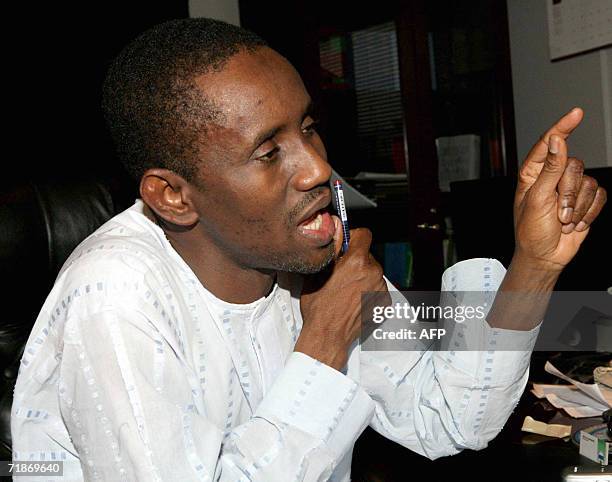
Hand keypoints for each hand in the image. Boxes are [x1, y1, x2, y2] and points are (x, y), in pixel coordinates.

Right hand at [295, 217, 387, 370]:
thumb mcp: (317, 272)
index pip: (364, 234)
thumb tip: (337, 228)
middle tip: (340, 274)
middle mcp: (373, 272)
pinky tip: (354, 300)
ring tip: (345, 291)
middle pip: (367, 255)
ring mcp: (381, 288)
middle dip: (355, 261)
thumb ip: (331, 247)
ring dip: (362, 276)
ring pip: (372, 272)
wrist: (328, 335)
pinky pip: (377, 288)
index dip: (353, 238)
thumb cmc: (319, 307)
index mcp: (357, 261)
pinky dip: (368, 291)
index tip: (345, 245)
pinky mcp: (385, 302)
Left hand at [514, 108, 606, 271]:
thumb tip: (557, 139)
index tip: (576, 112)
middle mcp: (552, 176)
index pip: (549, 144)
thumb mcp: (537, 198)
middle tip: (557, 213)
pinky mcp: (586, 200)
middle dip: (568, 193)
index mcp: (533, 173)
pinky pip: (599, 195)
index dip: (563, 127)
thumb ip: (550, 168)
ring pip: (588, 181)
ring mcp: (570, 188)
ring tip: (563, 221)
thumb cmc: (531, 230)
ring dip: (577, 206)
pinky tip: (575, 224)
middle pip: (574, 165)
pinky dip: (589, 212)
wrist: (545, 256)